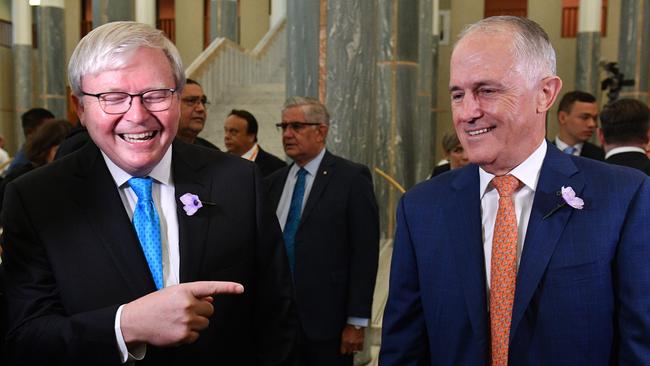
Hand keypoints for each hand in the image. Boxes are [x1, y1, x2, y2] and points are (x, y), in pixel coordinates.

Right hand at [120, 281, 243, 347]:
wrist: (135, 321)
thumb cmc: (154, 305)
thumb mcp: (173, 293)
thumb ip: (193, 295)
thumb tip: (211, 299)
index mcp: (185, 290)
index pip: (210, 287)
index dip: (227, 287)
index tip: (240, 288)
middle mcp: (187, 304)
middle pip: (210, 310)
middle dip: (201, 311)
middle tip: (184, 311)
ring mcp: (186, 321)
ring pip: (205, 323)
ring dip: (196, 322)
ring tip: (178, 320)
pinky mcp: (184, 335)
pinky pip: (197, 335)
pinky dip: (189, 334)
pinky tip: (175, 329)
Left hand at [339, 324, 364, 354]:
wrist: (356, 323)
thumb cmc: (349, 327)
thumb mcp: (343, 334)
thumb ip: (343, 341)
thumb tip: (343, 345)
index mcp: (345, 341)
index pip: (343, 351)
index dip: (343, 351)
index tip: (344, 351)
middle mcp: (350, 343)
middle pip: (349, 352)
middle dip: (348, 351)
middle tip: (348, 350)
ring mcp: (356, 343)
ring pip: (354, 351)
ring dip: (353, 350)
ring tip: (353, 348)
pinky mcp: (361, 342)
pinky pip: (360, 349)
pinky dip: (359, 349)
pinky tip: (358, 347)